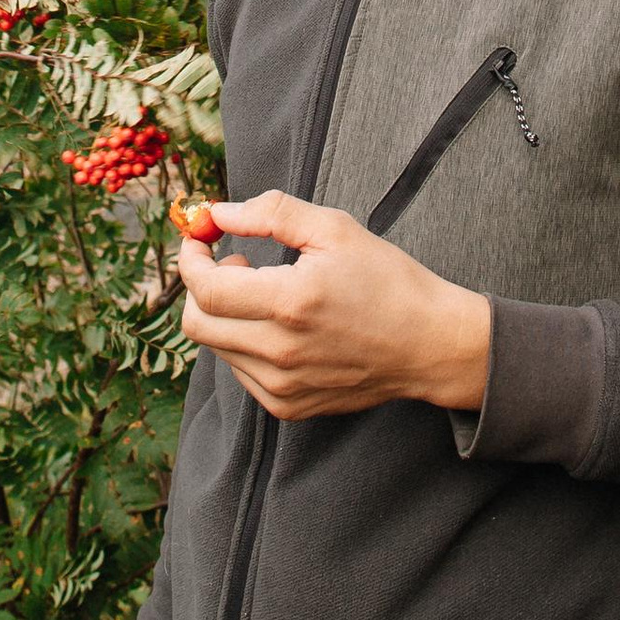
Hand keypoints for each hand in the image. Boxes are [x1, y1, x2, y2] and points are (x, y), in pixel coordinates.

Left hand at [181, 194, 491, 420]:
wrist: (429, 344)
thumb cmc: (387, 280)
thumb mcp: (335, 229)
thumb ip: (271, 213)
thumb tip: (219, 212)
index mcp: (290, 303)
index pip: (204, 289)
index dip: (191, 259)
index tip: (200, 239)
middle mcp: (280, 353)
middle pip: (197, 324)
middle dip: (199, 287)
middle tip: (234, 264)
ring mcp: (282, 386)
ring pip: (218, 348)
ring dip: (227, 314)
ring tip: (269, 292)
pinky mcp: (289, 406)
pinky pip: (242, 372)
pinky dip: (246, 344)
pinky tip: (282, 327)